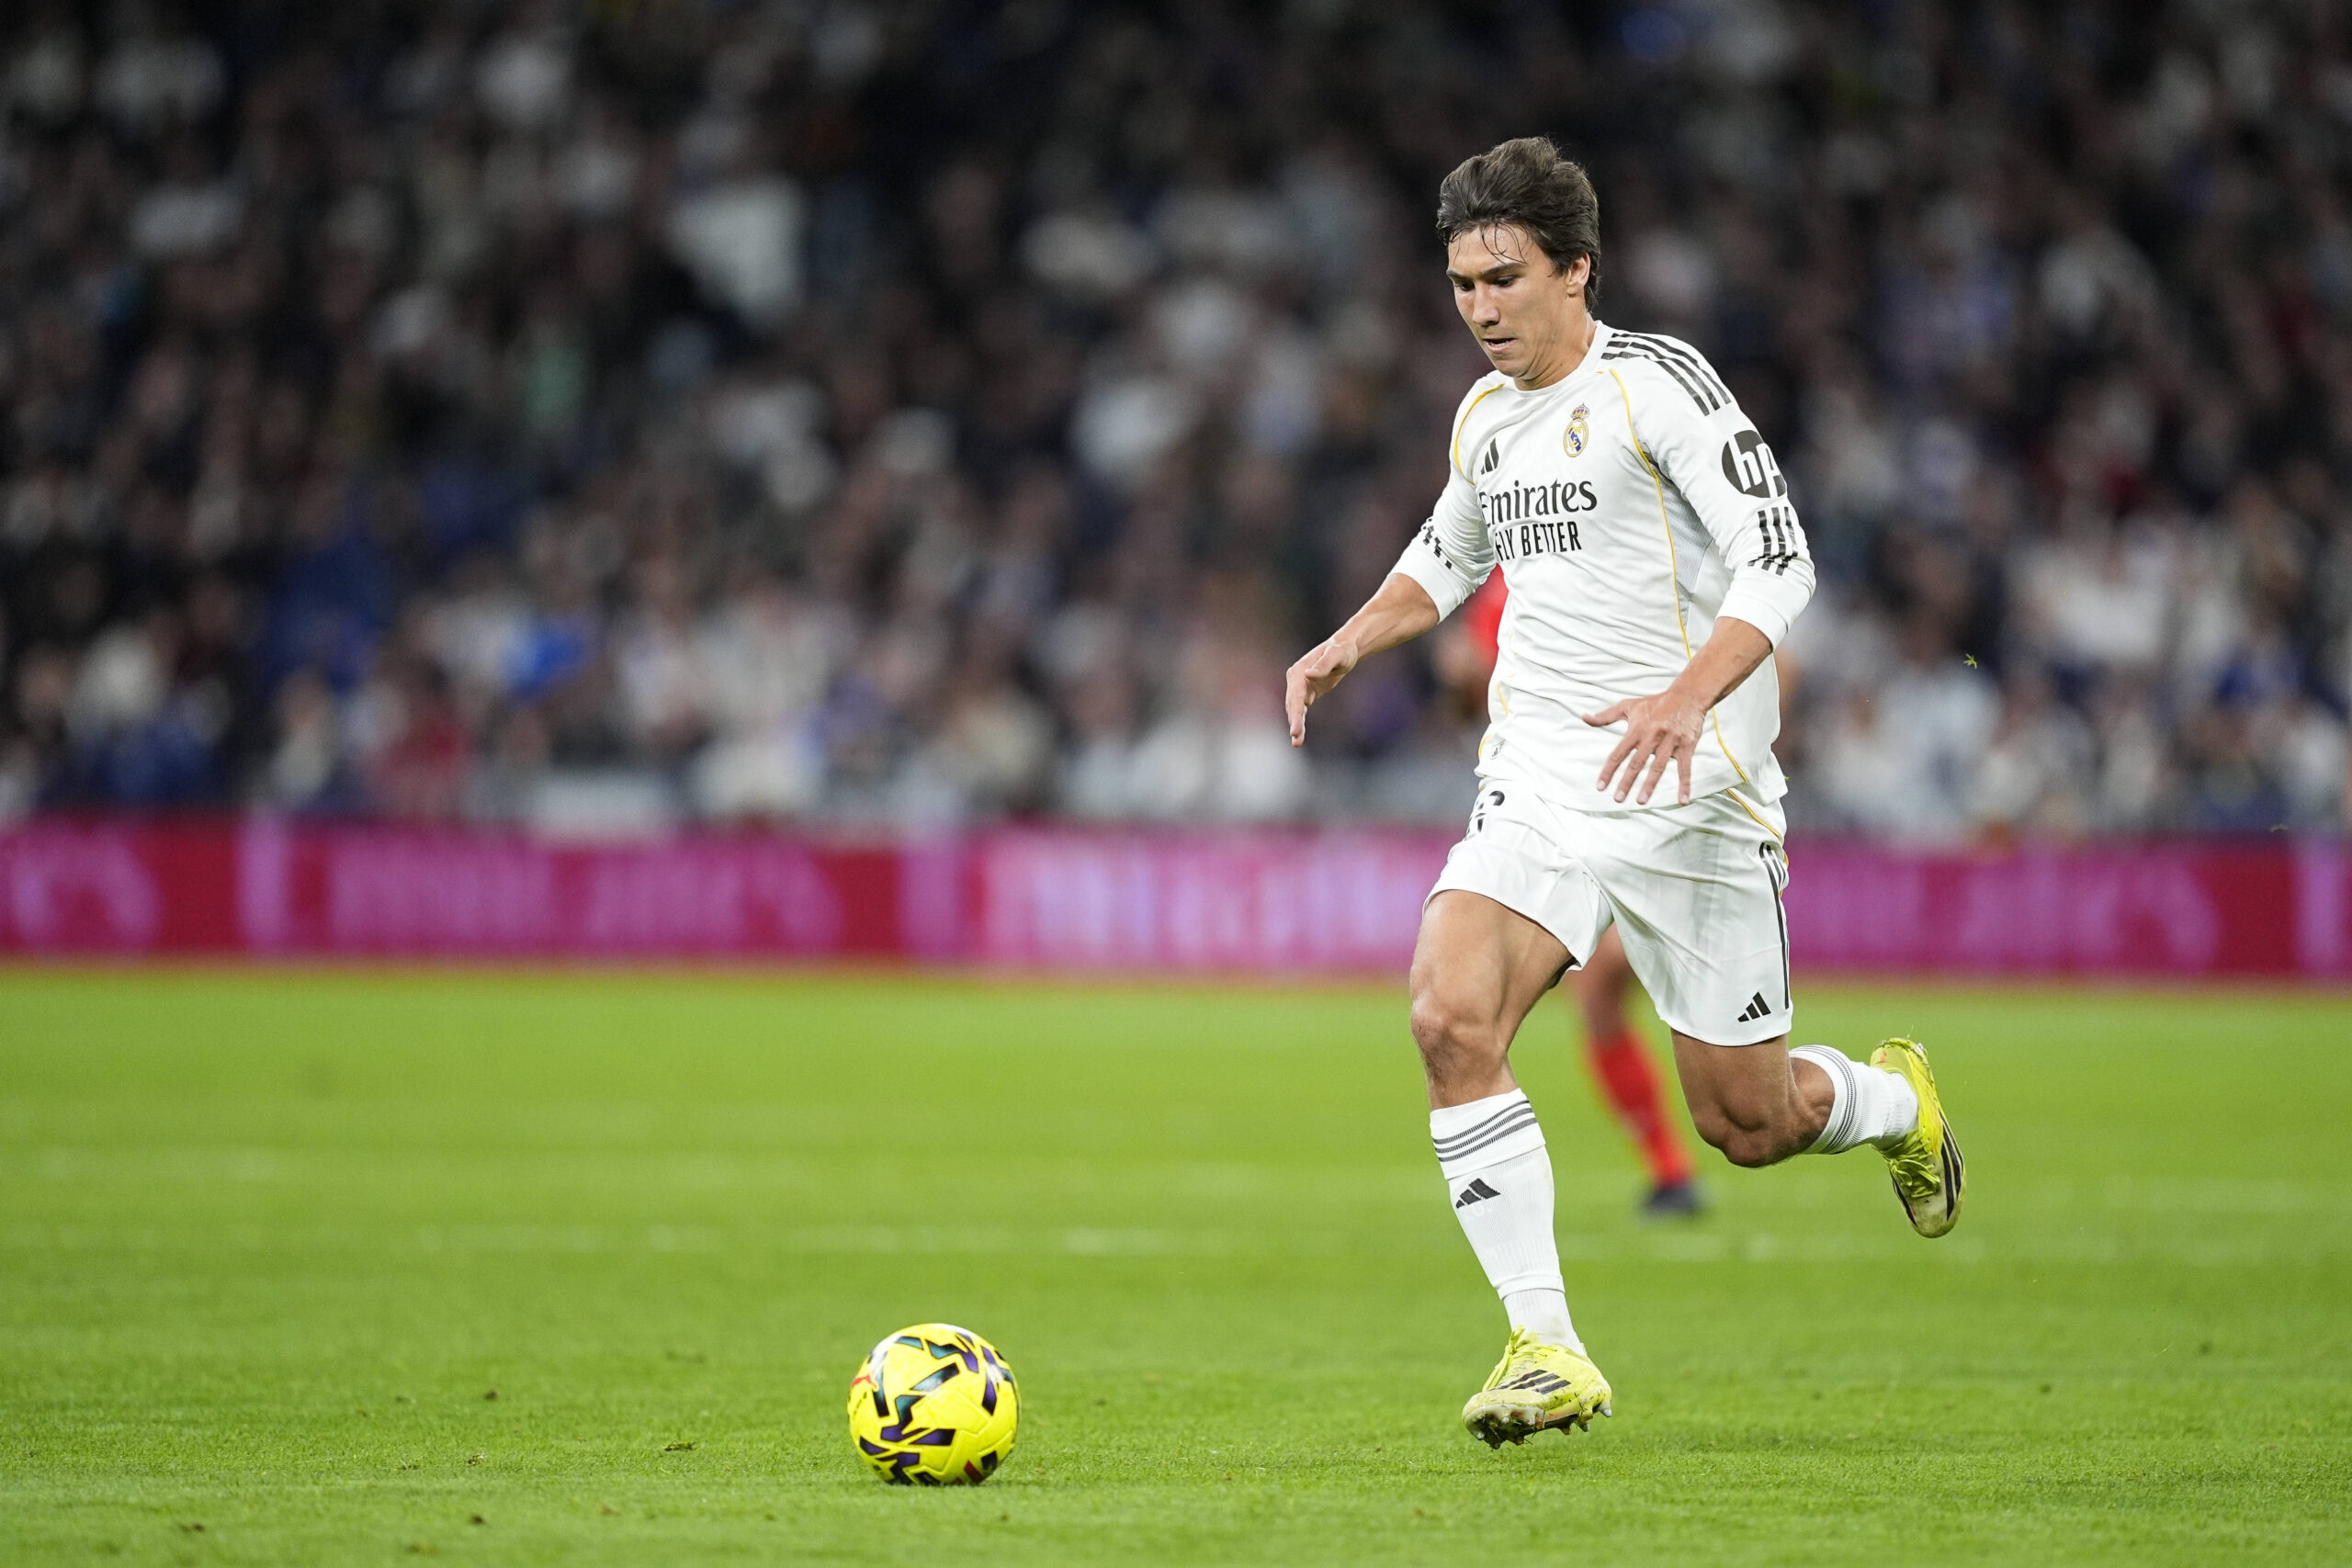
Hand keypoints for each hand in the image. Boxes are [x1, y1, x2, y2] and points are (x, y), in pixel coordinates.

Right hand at [1285, 636, 1359, 745]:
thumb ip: (1324, 664)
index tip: (1294, 729)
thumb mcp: (1337, 654)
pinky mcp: (1307, 693)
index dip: (1294, 713)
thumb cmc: (1342, 650)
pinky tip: (1299, 735)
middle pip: (1293, 704)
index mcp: (1299, 671)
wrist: (1345, 649)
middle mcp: (1296, 679)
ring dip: (1295, 725)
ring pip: (1295, 709)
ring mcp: (1300, 687)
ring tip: (1296, 743)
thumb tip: (1308, 675)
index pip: (1295, 696)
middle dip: (1294, 722)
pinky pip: (1301, 710)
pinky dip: (1299, 722)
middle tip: (1296, 740)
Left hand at [1583, 687, 1705, 803]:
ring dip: (1649, 785)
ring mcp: (1670, 742)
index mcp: (1637, 729)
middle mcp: (1652, 736)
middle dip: (1626, 782)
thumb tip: (1584, 717)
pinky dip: (1685, 785)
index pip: (1618, 753)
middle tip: (1618, 799)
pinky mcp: (1687, 746)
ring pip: (1658, 767)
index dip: (1609, 770)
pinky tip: (1683, 800)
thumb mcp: (1628, 706)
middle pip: (1636, 763)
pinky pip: (1685, 768)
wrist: (1687, 695)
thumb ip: (1606, 716)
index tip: (1601, 787)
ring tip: (1640, 801)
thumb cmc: (1655, 703)